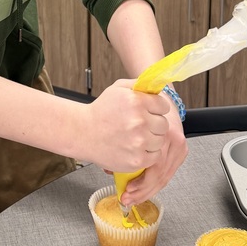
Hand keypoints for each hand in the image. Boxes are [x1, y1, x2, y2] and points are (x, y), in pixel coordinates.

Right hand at [81, 80, 187, 198]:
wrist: (83, 133)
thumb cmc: (101, 111)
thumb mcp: (118, 89)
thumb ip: (140, 85)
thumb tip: (158, 88)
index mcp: (137, 101)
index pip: (164, 106)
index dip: (156, 109)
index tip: (149, 112)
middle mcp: (140, 121)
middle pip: (164, 124)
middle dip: (154, 124)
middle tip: (140, 126)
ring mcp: (139, 142)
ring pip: (160, 141)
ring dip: (151, 139)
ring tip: (136, 137)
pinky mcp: (137, 160)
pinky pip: (155, 156)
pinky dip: (147, 153)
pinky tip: (135, 147)